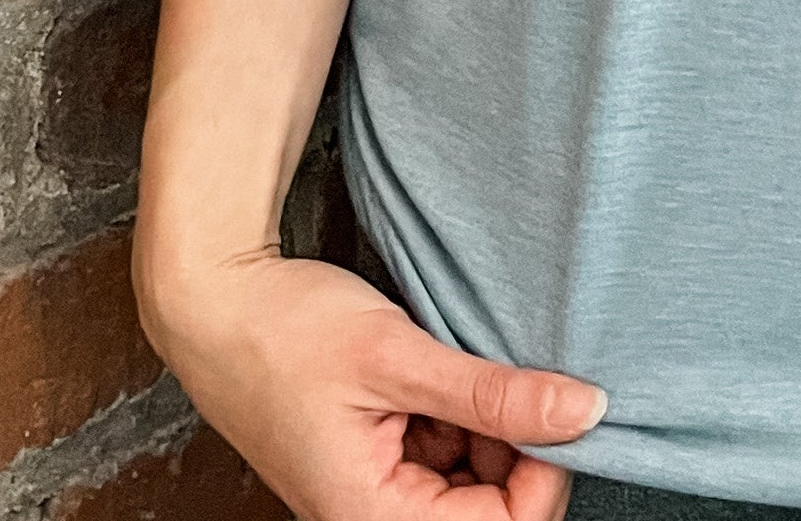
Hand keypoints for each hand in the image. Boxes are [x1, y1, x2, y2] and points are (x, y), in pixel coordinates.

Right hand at [134, 238, 608, 520]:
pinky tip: (444, 369)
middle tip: (513, 374)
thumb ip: (491, 392)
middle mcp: (373, 517)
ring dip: (487, 428)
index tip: (559, 406)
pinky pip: (442, 455)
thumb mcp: (398, 355)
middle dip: (515, 448)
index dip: (544, 473)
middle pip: (488, 510)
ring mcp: (374, 489)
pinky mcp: (375, 458)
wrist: (214, 300)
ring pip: (470, 481)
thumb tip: (585, 412)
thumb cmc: (284, 332)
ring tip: (466, 363)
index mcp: (372, 518)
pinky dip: (459, 415)